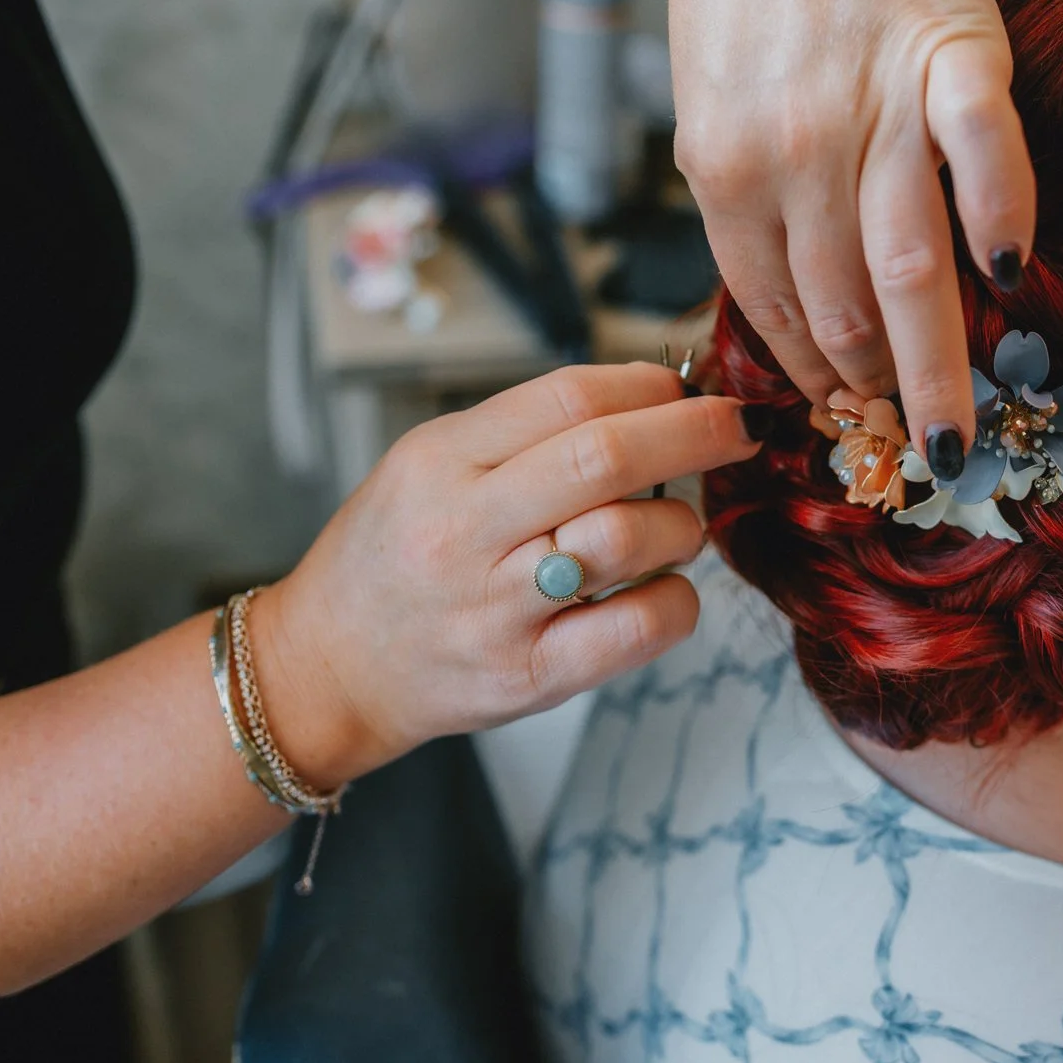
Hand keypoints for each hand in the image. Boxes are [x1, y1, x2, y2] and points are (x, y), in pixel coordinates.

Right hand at [249, 364, 763, 787]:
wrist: (326, 667)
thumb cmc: (394, 558)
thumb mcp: (431, 465)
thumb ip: (527, 432)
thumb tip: (654, 397)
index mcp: (439, 461)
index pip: (567, 398)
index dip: (648, 385)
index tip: (686, 389)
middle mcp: (464, 530)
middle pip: (607, 458)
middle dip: (696, 432)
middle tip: (735, 428)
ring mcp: (496, 609)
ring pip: (628, 538)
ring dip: (682, 523)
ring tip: (676, 527)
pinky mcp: (527, 677)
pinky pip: (637, 628)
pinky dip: (675, 600)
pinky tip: (662, 589)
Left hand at [663, 0, 1035, 479]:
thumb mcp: (711, 112)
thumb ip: (755, 208)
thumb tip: (807, 320)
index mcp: (723, 169)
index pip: (772, 309)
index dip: (812, 381)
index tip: (846, 428)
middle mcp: (790, 148)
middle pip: (845, 307)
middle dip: (879, 396)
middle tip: (918, 453)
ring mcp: (873, 101)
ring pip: (909, 261)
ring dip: (935, 357)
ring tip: (957, 420)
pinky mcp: (951, 50)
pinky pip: (985, 154)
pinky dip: (1002, 216)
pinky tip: (1011, 271)